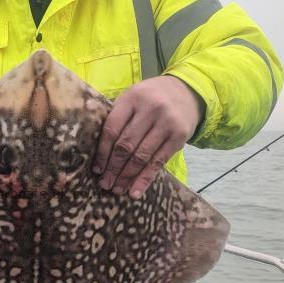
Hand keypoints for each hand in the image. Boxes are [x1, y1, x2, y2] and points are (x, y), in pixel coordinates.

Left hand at [93, 76, 203, 198]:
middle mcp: (150, 109)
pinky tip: (135, 192)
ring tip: (117, 190)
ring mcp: (166, 123)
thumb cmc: (151, 98)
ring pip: (141, 156)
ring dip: (127, 177)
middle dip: (113, 168)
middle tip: (105, 184)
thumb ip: (117, 116)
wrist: (187, 91)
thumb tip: (97, 151)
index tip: (96, 169)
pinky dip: (145, 179)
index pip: (112, 129)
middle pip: (126, 145)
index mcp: (132, 98)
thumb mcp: (132, 98)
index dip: (102, 152)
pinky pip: (158, 162)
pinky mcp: (179, 137)